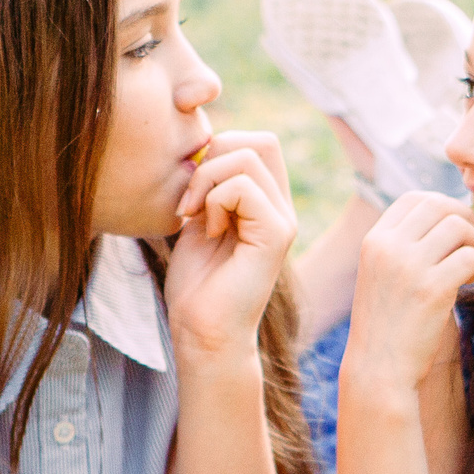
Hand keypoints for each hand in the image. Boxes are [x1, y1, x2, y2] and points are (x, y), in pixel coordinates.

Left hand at [164, 132, 297, 358]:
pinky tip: (209, 232)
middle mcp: (282, 207)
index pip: (256, 142)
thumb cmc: (196, 285)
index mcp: (267, 202)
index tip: (191, 190)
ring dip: (207, 180)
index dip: (218, 149)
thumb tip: (203, 147)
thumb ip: (208, 185)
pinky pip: (244, 187)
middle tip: (190, 200)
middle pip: (260, 140)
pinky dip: (215, 201)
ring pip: (248, 157)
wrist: (201, 333)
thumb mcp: (198, 220)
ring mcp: (283, 220)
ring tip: (196, 216)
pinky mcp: (277, 234)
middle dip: (213, 157)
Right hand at [341, 192, 473, 387]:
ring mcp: (409, 267)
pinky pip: (472, 258)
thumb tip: (446, 214)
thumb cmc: (387, 323)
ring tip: (466, 268)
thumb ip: (403, 244)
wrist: (378, 369)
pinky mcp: (432, 290)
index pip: (415, 198)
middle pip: (441, 206)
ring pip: (460, 227)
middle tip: (468, 246)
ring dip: (473, 244)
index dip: (442, 206)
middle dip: (464, 220)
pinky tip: (466, 284)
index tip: (453, 229)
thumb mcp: (381, 274)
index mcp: (374, 240)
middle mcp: (388, 247)